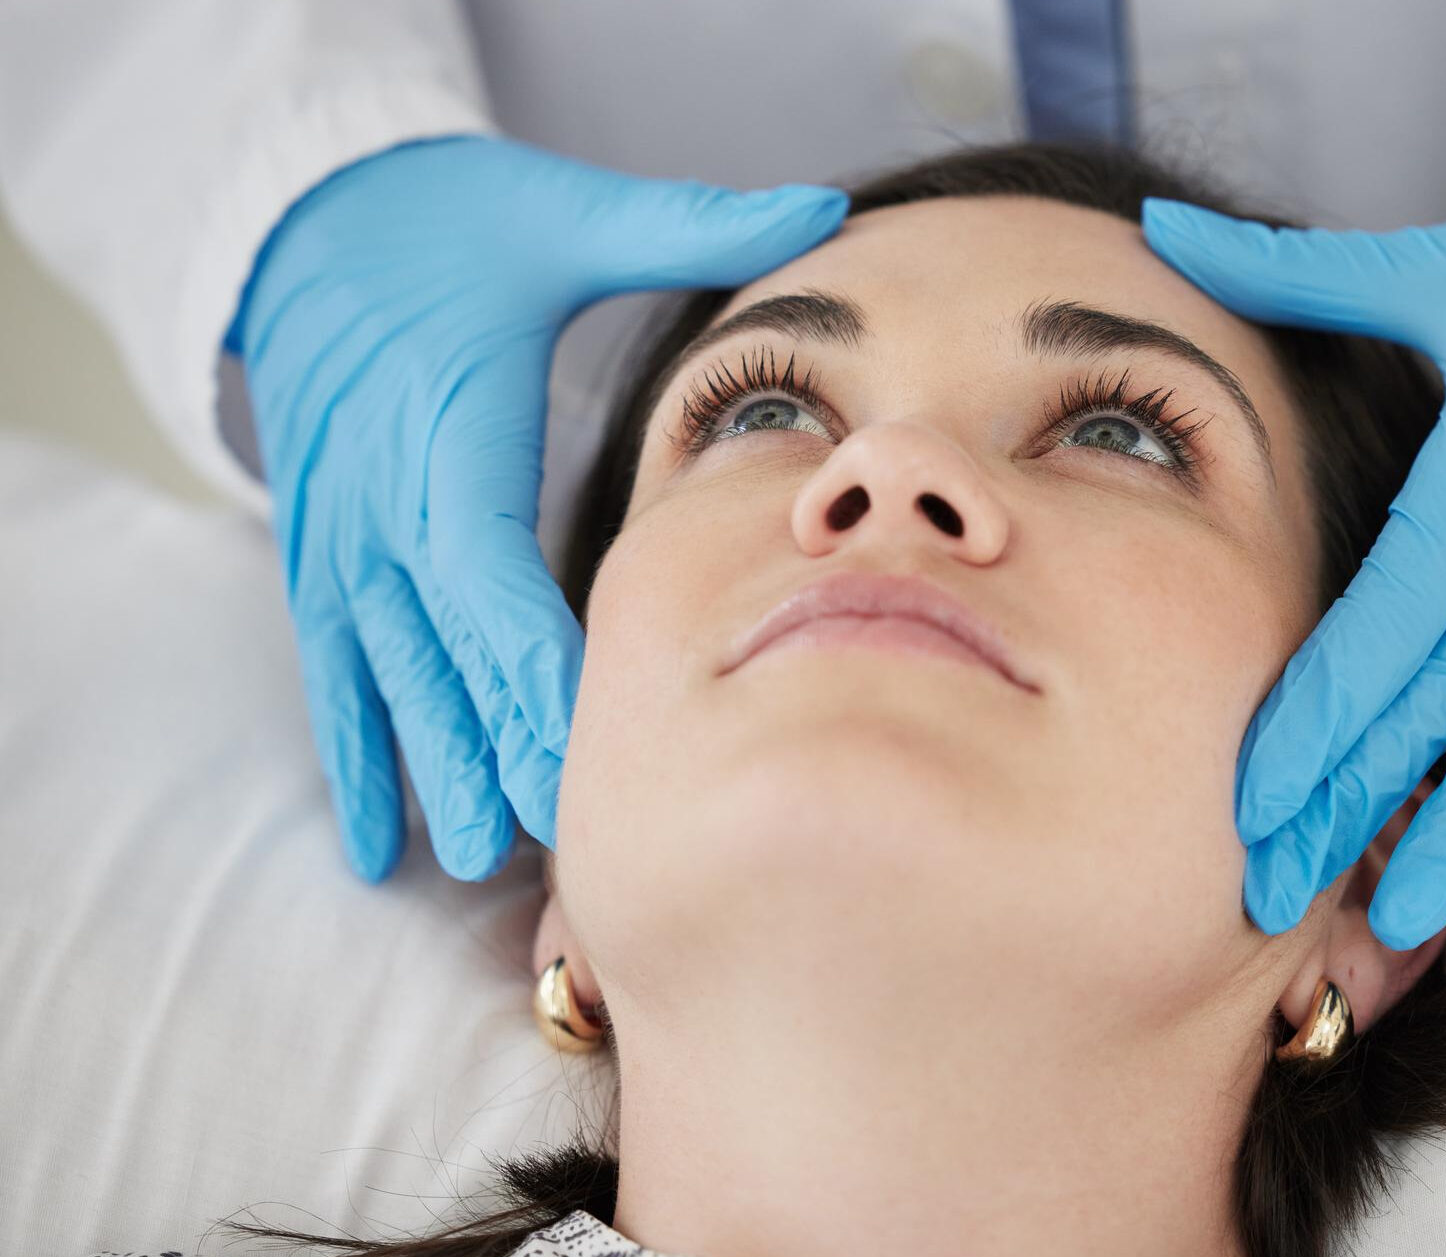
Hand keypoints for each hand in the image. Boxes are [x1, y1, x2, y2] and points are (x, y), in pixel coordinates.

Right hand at [232, 135, 846, 880]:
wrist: (305, 217)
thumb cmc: (450, 225)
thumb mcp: (563, 217)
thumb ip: (685, 228)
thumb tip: (818, 205)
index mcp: (451, 440)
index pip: (492, 574)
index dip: (533, 666)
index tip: (588, 748)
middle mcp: (386, 505)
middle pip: (450, 646)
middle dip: (505, 744)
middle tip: (565, 838)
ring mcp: (342, 541)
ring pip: (392, 675)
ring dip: (435, 765)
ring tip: (480, 856)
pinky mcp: (323, 557)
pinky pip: (334, 671)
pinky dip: (356, 756)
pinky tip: (370, 847)